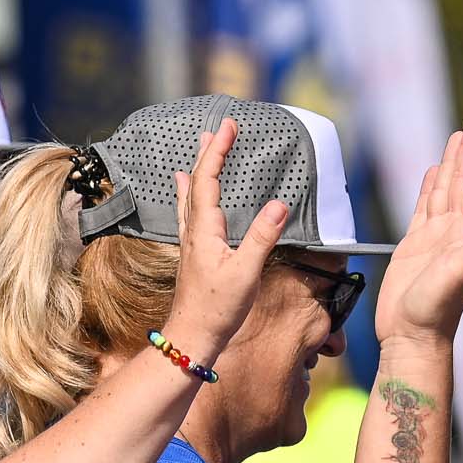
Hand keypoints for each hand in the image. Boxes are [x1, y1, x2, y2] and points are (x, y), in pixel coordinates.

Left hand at [155, 118, 290, 361]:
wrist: (192, 336)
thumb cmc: (218, 308)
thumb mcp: (246, 272)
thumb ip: (262, 238)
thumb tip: (279, 205)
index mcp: (205, 230)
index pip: (208, 179)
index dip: (218, 151)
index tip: (229, 126)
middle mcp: (193, 231)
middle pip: (197, 181)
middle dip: (209, 152)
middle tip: (217, 127)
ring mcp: (191, 241)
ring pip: (191, 194)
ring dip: (199, 168)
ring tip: (202, 147)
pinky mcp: (193, 252)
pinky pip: (189, 211)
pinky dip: (189, 192)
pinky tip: (184, 189)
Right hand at [371, 116, 462, 348]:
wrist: (411, 337)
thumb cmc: (435, 312)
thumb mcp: (462, 275)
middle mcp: (456, 232)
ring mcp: (436, 238)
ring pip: (445, 189)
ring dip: (452, 163)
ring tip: (457, 137)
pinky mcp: (415, 246)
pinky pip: (424, 207)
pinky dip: (430, 187)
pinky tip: (433, 173)